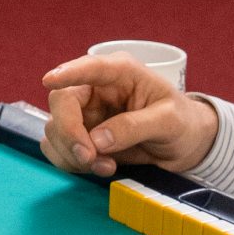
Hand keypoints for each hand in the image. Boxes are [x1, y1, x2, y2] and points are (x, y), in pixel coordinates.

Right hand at [39, 55, 218, 177]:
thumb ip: (134, 127)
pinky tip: (100, 167)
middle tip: (89, 158)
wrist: (184, 145)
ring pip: (55, 130)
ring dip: (73, 154)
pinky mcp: (81, 136)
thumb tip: (98, 140)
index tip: (49, 81)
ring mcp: (86, 113)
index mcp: (120, 73)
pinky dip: (72, 163)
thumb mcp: (169, 122)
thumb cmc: (181, 122)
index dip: (68, 73)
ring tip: (106, 166)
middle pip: (61, 102)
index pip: (90, 67)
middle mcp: (96, 89)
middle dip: (69, 133)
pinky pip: (58, 148)